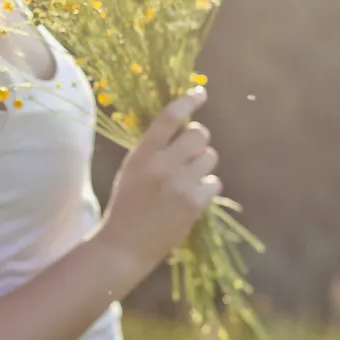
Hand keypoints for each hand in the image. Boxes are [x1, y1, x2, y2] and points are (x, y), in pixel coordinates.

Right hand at [96, 86, 221, 271]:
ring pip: (210, 157)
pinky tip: (193, 197)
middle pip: (199, 134)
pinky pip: (215, 182)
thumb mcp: (131, 169)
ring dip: (203, 165)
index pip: (169, 117)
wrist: (125, 246)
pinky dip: (207, 188)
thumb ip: (153, 149)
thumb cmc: (127, 205)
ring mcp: (181, 184)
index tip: (200, 93)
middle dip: (199, 141)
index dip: (188, 101)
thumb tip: (182, 128)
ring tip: (189, 179)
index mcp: (142, 154)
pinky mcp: (195, 204)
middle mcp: (163, 165)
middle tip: (191, 152)